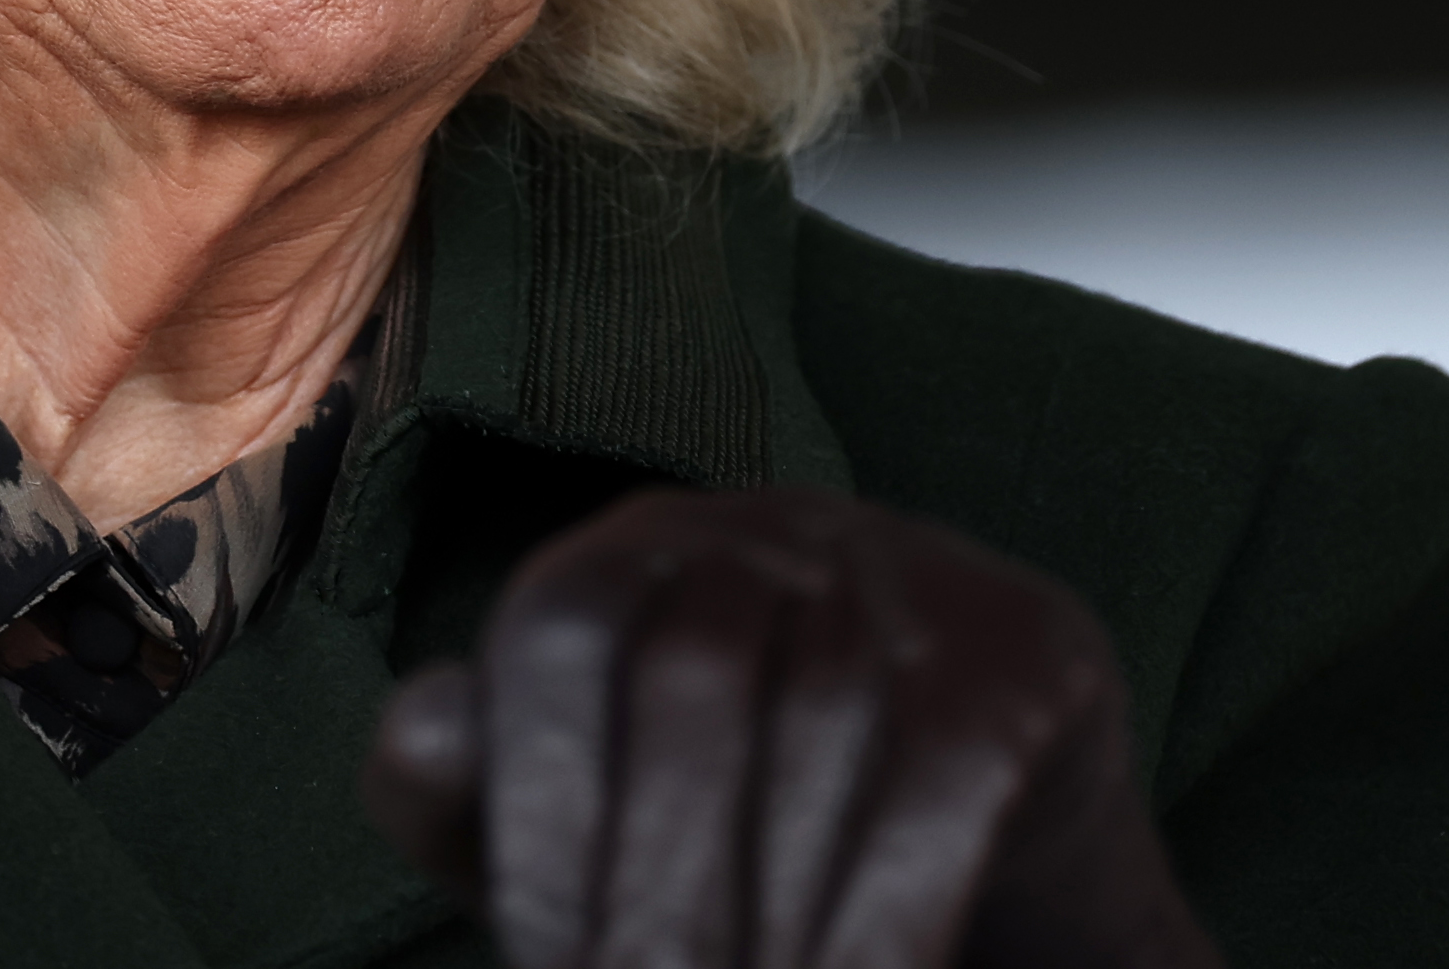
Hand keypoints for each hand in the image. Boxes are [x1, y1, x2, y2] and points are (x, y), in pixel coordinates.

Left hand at [362, 486, 1218, 968]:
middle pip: (692, 683)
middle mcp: (767, 528)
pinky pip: (939, 788)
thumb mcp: (580, 814)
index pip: (564, 632)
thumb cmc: (728, 819)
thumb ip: (473, 782)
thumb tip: (425, 731)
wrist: (986, 799)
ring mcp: (907, 572)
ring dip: (773, 919)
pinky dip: (882, 920)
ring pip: (819, 731)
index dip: (541, 806)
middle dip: (660, 889)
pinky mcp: (1024, 651)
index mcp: (634, 547)